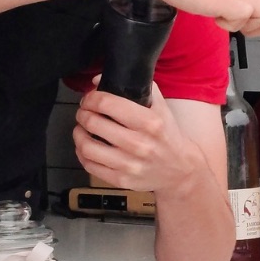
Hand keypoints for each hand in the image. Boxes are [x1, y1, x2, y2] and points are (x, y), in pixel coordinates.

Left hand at [73, 86, 207, 192]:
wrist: (181, 169)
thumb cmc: (167, 135)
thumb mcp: (161, 107)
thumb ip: (138, 87)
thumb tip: (99, 79)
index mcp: (150, 122)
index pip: (107, 103)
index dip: (91, 98)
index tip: (89, 98)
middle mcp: (139, 144)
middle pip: (94, 123)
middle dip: (83, 113)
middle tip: (83, 111)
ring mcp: (129, 165)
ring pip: (87, 147)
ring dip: (78, 134)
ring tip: (81, 128)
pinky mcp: (122, 180)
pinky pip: (90, 166)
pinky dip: (82, 153)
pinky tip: (86, 146)